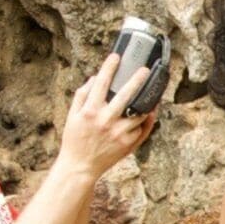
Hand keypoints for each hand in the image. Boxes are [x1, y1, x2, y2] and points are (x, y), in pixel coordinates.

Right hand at [53, 56, 156, 179]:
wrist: (80, 167)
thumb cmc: (74, 140)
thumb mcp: (72, 116)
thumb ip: (82, 96)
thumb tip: (95, 78)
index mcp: (90, 111)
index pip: (101, 83)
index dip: (109, 67)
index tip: (116, 57)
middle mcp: (106, 121)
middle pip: (126, 95)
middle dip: (137, 79)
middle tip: (145, 70)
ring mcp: (119, 133)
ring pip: (139, 112)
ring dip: (147, 100)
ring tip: (152, 90)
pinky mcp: (128, 144)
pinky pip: (142, 128)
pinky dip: (147, 119)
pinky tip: (150, 110)